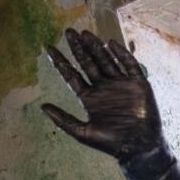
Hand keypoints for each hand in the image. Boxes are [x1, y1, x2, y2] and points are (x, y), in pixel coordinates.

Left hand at [42, 29, 164, 162]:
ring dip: (95, 47)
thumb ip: (63, 119)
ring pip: (106, 60)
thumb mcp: (82, 132)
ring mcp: (119, 83)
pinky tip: (110, 43)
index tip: (49, 48)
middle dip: (78, 48)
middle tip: (68, 32)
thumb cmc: (110, 142)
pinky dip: (121, 54)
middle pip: (88, 63)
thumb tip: (42, 106)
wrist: (138, 147)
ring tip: (84, 33)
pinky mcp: (137, 83)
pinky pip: (129, 65)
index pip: (71, 75)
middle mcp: (103, 87)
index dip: (60, 62)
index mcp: (89, 97)